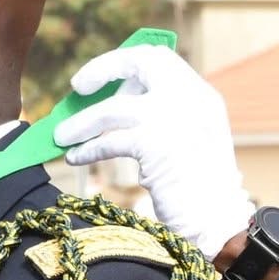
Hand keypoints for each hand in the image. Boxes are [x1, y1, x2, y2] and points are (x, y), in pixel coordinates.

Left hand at [53, 43, 253, 251]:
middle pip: (139, 63)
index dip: (123, 62)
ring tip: (61, 136)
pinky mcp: (156, 144)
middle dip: (102, 69)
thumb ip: (162, 116)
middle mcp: (191, 99)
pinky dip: (88, 148)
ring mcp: (174, 119)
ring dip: (82, 123)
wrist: (217, 221)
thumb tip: (110, 105)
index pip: (158, 58)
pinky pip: (110, 141)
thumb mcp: (189, 139)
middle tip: (77, 87)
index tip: (99, 77)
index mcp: (201, 96)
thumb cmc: (197, 189)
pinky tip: (76, 157)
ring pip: (113, 109)